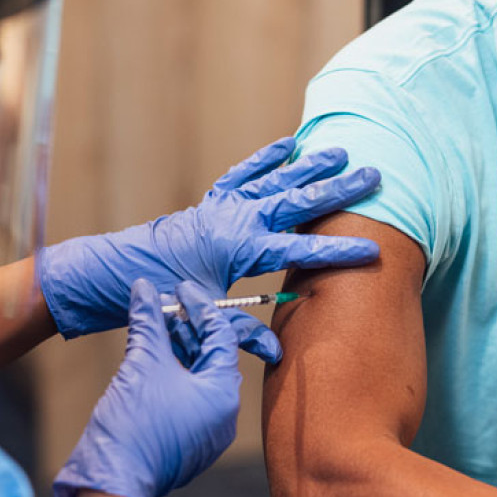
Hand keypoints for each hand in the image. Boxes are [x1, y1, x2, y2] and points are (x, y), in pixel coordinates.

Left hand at [40, 136, 380, 361]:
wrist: (121, 270)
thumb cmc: (163, 293)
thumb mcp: (203, 313)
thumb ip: (240, 332)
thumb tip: (276, 351)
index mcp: (241, 247)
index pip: (300, 248)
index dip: (339, 251)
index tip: (375, 250)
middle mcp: (238, 218)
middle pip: (297, 200)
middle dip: (338, 190)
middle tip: (374, 175)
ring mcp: (225, 205)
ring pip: (276, 180)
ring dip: (309, 166)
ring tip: (339, 152)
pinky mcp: (213, 200)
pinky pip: (244, 174)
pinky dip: (265, 158)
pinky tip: (286, 145)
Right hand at [53, 279, 240, 496]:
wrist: (111, 480)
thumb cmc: (133, 427)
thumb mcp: (142, 362)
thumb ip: (149, 321)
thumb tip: (145, 289)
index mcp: (222, 393)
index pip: (221, 336)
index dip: (201, 306)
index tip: (181, 287)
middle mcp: (222, 412)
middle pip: (210, 354)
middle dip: (187, 325)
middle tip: (165, 301)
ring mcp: (204, 427)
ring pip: (196, 373)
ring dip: (176, 346)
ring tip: (154, 322)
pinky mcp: (186, 435)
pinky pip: (185, 392)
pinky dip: (171, 369)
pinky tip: (150, 351)